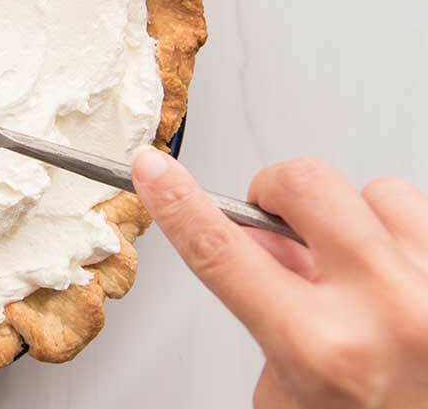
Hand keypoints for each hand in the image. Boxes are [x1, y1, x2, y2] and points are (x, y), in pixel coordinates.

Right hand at [132, 148, 427, 408]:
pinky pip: (425, 219)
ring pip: (379, 192)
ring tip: (359, 268)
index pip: (222, 251)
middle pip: (305, 184)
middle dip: (278, 194)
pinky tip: (402, 280)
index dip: (177, 202)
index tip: (154, 169)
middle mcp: (387, 311)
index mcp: (320, 348)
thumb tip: (266, 239)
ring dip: (358, 222)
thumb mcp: (293, 394)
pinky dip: (405, 242)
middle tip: (277, 220)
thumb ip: (270, 310)